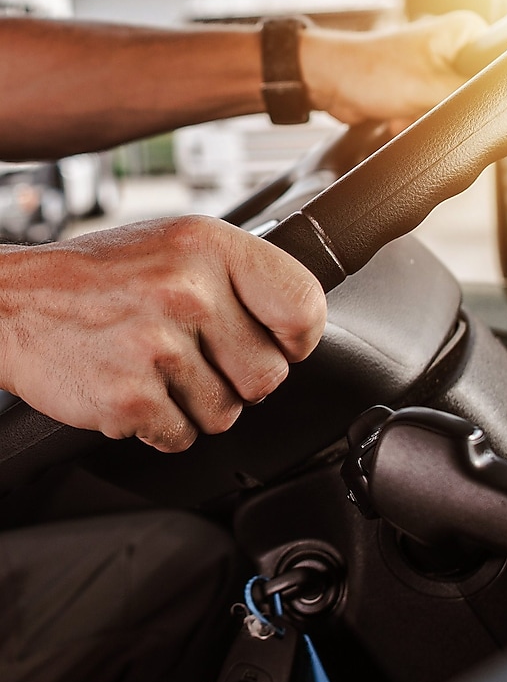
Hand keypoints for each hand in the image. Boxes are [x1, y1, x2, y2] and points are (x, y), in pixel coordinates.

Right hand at [0, 216, 325, 452]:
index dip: (298, 336)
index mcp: (212, 246)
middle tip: (202, 358)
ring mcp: (157, 346)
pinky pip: (182, 436)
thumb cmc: (107, 274)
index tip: (283, 343)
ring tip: (162, 369)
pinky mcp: (128, 396)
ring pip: (226, 413)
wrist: (14, 300)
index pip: (303, 306)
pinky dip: (162, 425)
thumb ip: (244, 278)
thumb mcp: (182, 245)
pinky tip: (138, 388)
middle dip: (241, 378)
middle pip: (269, 375)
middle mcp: (188, 292)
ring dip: (199, 404)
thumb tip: (300, 324)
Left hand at [300, 10, 487, 132]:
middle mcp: (452, 44)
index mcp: (463, 31)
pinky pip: (432, 111)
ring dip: (428, 116)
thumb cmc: (371, 73)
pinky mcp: (421, 86)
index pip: (499, 63)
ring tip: (407, 110)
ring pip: (452, 105)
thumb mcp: (431, 89)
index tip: (462, 99)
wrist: (329, 82)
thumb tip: (500, 105)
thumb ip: (471, 97)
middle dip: (448, 107)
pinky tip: (397, 115)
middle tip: (426, 105)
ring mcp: (436, 66)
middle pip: (473, 90)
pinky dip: (416, 118)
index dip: (486, 88)